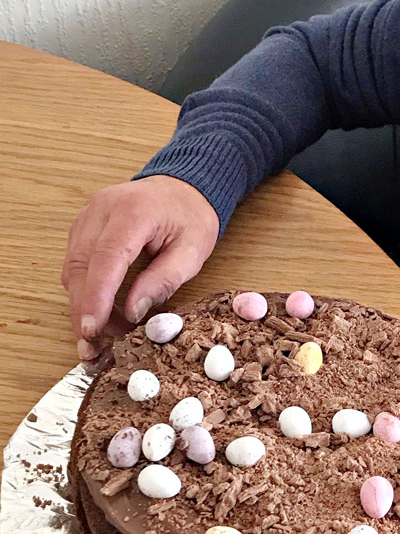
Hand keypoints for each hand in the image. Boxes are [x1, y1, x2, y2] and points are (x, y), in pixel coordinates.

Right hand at [61, 176, 219, 361]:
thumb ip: (163, 280)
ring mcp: (88, 216)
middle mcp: (102, 210)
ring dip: (82, 304)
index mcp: (134, 211)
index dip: (96, 296)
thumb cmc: (190, 216)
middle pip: (81, 266)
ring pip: (72, 268)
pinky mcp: (83, 227)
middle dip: (84, 310)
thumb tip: (133, 312)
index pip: (106, 257)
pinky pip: (75, 263)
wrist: (183, 186)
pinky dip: (84, 290)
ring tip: (102, 336)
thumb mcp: (192, 251)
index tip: (91, 329)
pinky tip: (101, 312)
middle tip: (93, 347)